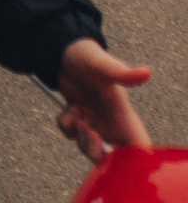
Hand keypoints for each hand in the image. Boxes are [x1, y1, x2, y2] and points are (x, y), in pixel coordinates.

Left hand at [56, 37, 151, 160]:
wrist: (62, 50)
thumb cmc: (87, 55)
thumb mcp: (102, 65)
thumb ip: (123, 73)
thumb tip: (146, 72)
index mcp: (123, 115)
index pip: (138, 146)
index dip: (131, 157)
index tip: (113, 152)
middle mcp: (111, 122)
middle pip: (114, 156)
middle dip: (99, 152)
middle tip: (89, 131)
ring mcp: (95, 121)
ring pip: (90, 147)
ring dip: (80, 137)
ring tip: (78, 114)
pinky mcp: (79, 118)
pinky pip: (71, 133)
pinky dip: (67, 125)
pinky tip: (69, 108)